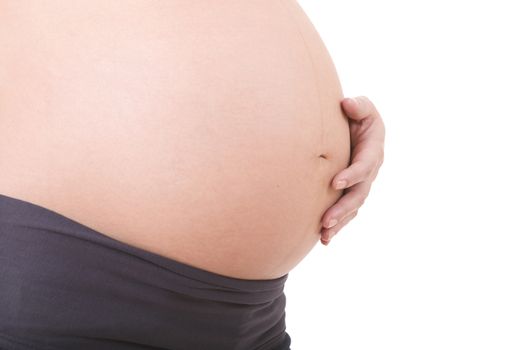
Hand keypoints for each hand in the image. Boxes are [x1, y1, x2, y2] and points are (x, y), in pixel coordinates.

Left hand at [320, 96, 384, 244]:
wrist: (356, 129)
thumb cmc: (357, 115)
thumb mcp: (362, 107)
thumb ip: (358, 106)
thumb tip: (347, 104)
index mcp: (374, 150)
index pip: (365, 165)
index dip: (352, 175)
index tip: (335, 183)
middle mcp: (370, 171)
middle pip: (359, 194)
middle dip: (343, 208)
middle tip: (326, 220)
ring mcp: (362, 184)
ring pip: (353, 207)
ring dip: (340, 222)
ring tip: (324, 235)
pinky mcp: (352, 192)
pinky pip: (347, 212)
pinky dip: (337, 226)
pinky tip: (323, 240)